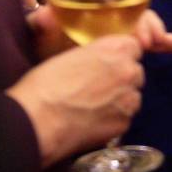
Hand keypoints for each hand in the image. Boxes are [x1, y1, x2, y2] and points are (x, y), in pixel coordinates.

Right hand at [7, 35, 144, 166]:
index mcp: (115, 48)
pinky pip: (124, 119)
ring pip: (132, 98)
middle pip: (135, 73)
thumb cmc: (44, 85)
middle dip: (121, 79)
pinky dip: (112, 121)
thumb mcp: (70, 56)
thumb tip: (99, 64)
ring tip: (93, 108)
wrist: (37, 121)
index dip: (121, 57)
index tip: (109, 65)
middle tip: (98, 89)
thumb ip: (94, 56)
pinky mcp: (123, 124)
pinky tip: (91, 123)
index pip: (134, 48)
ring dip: (119, 101)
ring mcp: (128, 99)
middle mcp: (128, 71)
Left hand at [26, 0, 171, 59]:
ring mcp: (119, 23)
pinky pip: (150, 39)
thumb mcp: (38, 32)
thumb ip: (40, 23)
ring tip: (153, 44)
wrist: (43, 65)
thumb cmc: (40, 41)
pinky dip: (167, 42)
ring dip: (154, 30)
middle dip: (146, 15)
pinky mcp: (125, 42)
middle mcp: (108, 3)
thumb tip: (44, 15)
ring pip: (144, 20)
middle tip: (147, 37)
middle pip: (135, 1)